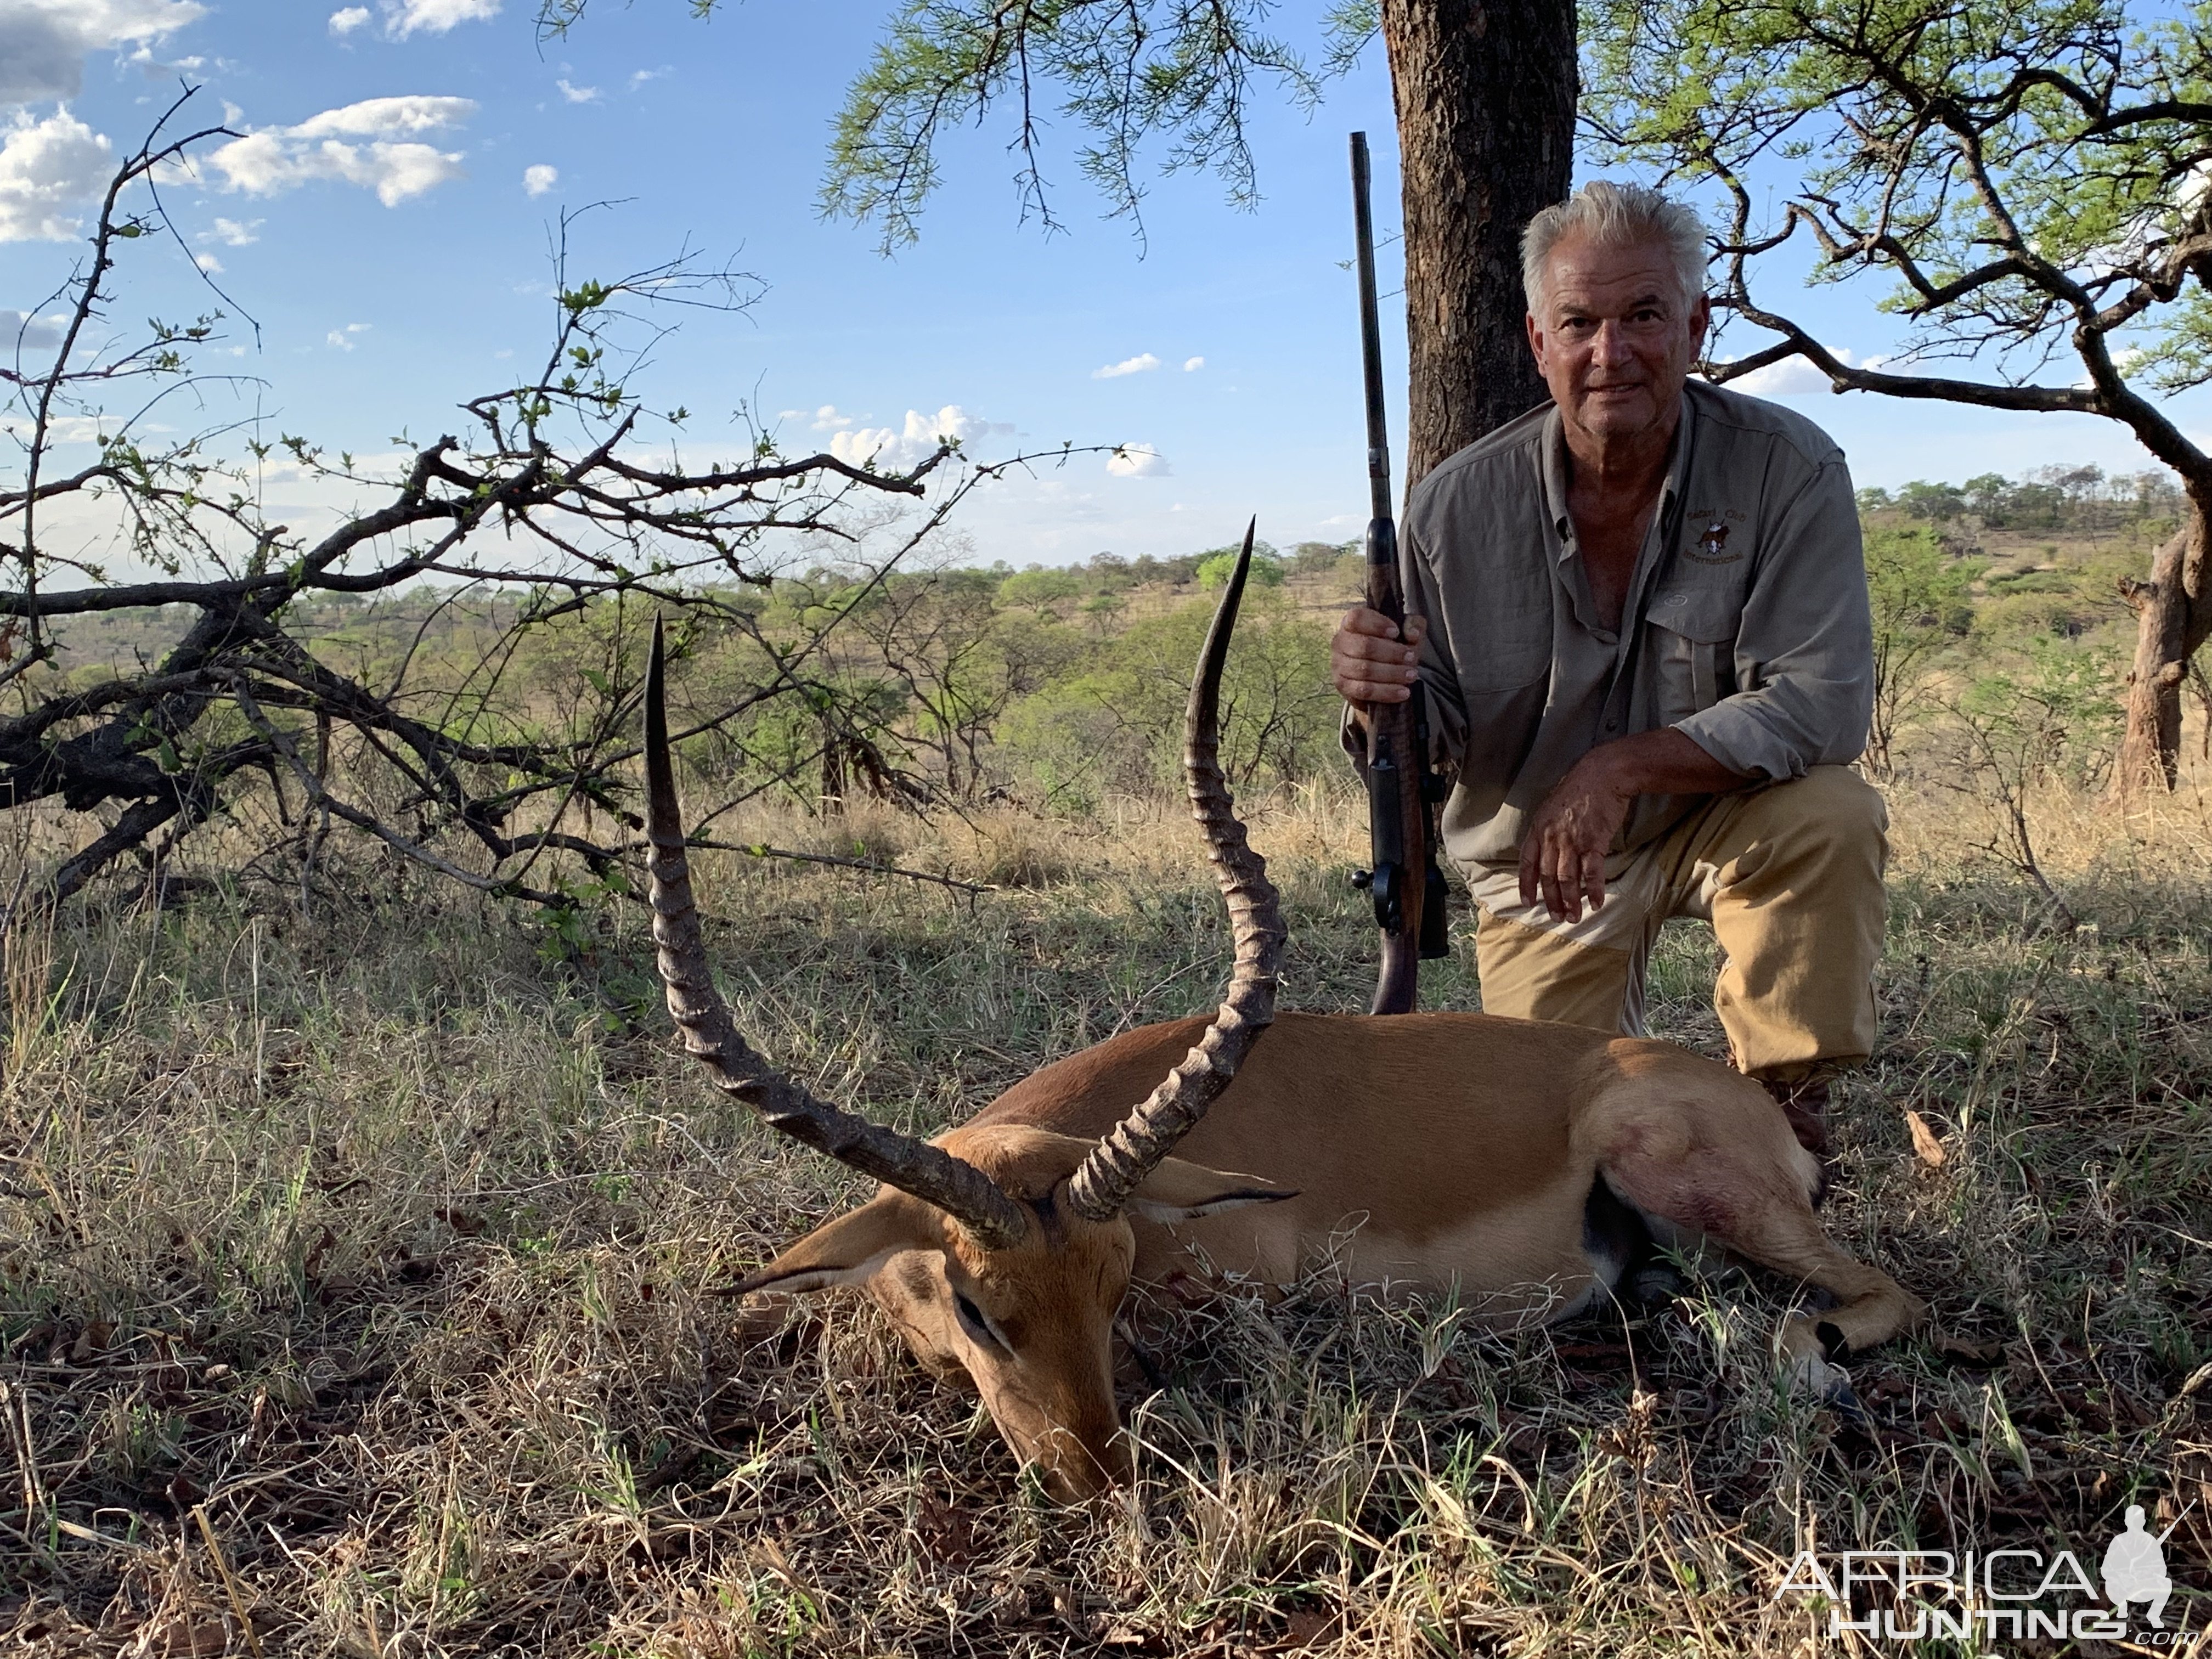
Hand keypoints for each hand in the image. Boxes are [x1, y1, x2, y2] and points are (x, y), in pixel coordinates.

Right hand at [1331, 607, 1426, 704]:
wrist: (1380, 676)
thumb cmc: (1391, 647)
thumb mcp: (1406, 631)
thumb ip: (1413, 625)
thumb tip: (1412, 634)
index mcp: (1351, 623)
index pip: (1357, 618)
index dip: (1377, 624)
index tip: (1396, 632)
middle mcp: (1340, 642)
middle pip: (1364, 646)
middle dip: (1392, 653)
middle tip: (1411, 658)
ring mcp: (1338, 665)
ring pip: (1364, 670)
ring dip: (1392, 673)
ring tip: (1411, 675)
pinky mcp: (1343, 685)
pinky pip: (1364, 690)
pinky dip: (1386, 692)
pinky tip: (1402, 692)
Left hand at [1517, 751, 1634, 921]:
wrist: (1603, 773)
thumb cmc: (1579, 789)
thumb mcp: (1552, 807)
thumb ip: (1547, 830)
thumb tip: (1547, 851)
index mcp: (1538, 829)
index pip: (1527, 863)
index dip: (1526, 885)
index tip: (1528, 903)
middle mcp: (1552, 838)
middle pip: (1547, 877)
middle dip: (1551, 900)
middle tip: (1556, 918)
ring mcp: (1572, 840)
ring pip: (1567, 879)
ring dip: (1571, 901)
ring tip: (1574, 917)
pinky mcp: (1594, 841)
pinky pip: (1592, 872)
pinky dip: (1595, 890)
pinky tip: (1597, 903)